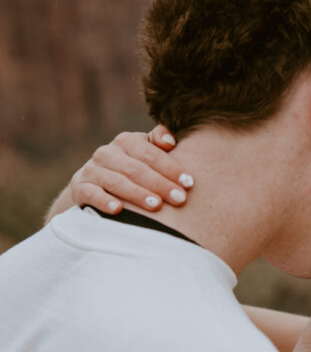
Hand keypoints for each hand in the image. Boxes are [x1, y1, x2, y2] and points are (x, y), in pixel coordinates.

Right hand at [70, 125, 193, 212]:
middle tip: (180, 199)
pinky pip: (91, 194)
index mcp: (126, 141)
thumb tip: (170, 141)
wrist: (94, 187)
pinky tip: (118, 210)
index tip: (189, 183)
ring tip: (157, 206)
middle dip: (160, 184)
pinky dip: (104, 201)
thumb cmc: (131, 170)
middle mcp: (106, 153)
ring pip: (116, 182)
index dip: (171, 168)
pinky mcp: (79, 188)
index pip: (151, 154)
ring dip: (137, 194)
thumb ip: (159, 143)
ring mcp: (91, 170)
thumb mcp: (145, 154)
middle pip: (136, 169)